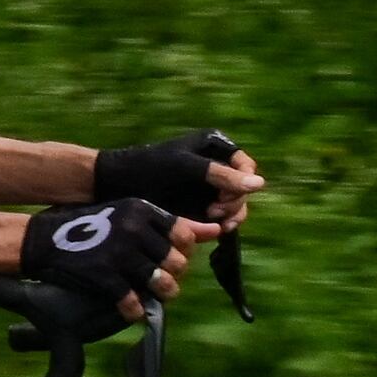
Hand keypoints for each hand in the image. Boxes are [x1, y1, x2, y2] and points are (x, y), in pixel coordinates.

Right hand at [16, 195, 205, 317]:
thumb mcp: (130, 215)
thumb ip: (172, 224)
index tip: (167, 256)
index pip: (184, 236)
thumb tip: (216, 230)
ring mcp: (119, 252)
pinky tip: (129, 308)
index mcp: (141, 210)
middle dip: (172, 275)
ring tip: (150, 294)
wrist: (40, 239)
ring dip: (160, 294)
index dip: (181, 252)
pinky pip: (134, 302)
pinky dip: (135, 310)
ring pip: (163, 284)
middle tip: (156, 277)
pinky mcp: (104, 275)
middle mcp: (133, 228)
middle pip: (177, 262)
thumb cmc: (91, 226)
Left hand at [96, 132, 255, 229]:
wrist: (116, 186)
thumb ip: (220, 175)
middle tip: (216, 212)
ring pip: (237, 207)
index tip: (225, 195)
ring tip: (215, 221)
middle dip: (235, 202)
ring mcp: (210, 188)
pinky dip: (222, 225)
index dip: (242, 183)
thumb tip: (260, 184)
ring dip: (231, 216)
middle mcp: (217, 166)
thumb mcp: (184, 167)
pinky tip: (214, 229)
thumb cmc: (148, 168)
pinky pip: (223, 219)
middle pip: (244, 190)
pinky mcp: (202, 207)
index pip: (246, 167)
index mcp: (215, 147)